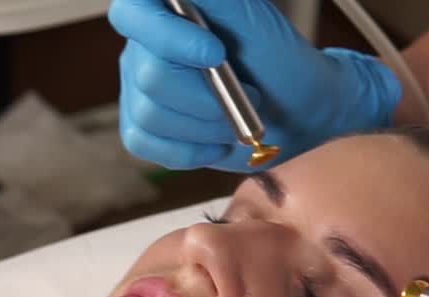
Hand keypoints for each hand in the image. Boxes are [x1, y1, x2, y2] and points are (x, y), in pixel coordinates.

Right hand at [107, 0, 402, 171]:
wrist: (297, 113)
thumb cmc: (281, 62)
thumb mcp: (252, 19)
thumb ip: (211, 0)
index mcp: (170, 13)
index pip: (132, 12)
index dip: (164, 36)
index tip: (215, 55)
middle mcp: (146, 48)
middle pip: (148, 75)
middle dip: (206, 97)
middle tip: (249, 96)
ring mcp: (139, 90)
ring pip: (149, 114)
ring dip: (203, 126)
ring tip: (235, 122)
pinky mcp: (143, 128)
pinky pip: (143, 143)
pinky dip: (187, 151)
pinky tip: (214, 143)